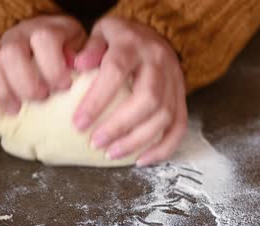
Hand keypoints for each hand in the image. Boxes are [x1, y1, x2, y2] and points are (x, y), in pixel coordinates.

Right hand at [0, 15, 86, 113]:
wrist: (50, 41)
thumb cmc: (68, 53)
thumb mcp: (83, 50)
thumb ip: (85, 55)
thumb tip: (78, 65)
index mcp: (45, 30)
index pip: (43, 39)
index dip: (53, 66)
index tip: (64, 86)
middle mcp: (18, 35)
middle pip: (11, 53)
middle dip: (25, 82)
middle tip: (40, 98)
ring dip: (0, 89)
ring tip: (15, 109)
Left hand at [72, 17, 187, 165]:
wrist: (154, 32)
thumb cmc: (119, 38)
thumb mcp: (101, 33)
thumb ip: (89, 48)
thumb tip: (77, 65)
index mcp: (133, 44)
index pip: (117, 71)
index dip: (97, 99)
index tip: (78, 124)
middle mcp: (159, 62)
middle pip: (147, 99)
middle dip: (120, 126)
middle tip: (95, 143)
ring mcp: (175, 80)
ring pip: (164, 116)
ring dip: (137, 140)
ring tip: (111, 153)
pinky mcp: (182, 97)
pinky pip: (179, 126)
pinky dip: (163, 147)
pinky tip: (141, 160)